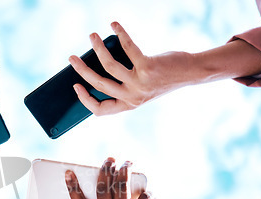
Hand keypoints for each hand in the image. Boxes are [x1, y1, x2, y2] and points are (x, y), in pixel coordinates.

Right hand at [65, 157, 172, 198]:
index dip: (72, 187)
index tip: (69, 173)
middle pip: (101, 189)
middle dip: (104, 170)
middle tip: (109, 160)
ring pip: (121, 186)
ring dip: (124, 171)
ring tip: (126, 163)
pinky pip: (143, 195)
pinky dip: (147, 191)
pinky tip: (149, 190)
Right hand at [69, 21, 195, 115]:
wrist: (189, 73)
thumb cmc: (161, 79)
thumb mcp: (139, 87)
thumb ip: (121, 83)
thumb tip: (97, 63)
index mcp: (128, 105)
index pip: (100, 110)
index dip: (84, 99)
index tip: (75, 85)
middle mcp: (132, 97)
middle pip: (99, 84)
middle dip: (82, 70)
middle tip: (71, 58)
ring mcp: (140, 83)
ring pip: (109, 66)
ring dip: (98, 48)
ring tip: (92, 36)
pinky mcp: (148, 67)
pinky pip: (128, 48)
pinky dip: (120, 33)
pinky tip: (113, 25)